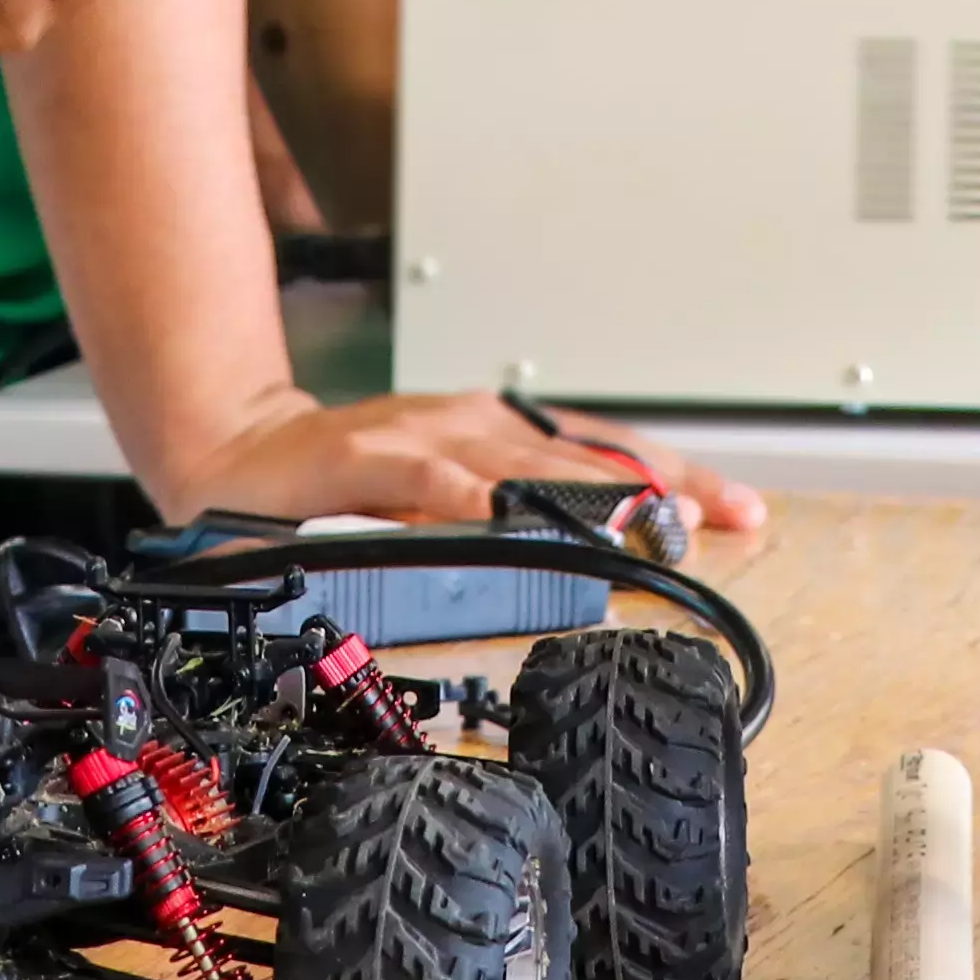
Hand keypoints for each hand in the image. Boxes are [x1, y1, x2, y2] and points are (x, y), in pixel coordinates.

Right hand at [161, 385, 769, 539]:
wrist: (241, 454)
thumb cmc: (348, 483)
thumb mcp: (447, 502)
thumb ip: (512, 521)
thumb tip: (608, 556)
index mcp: (495, 433)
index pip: (604, 451)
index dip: (675, 477)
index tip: (737, 508)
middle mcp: (469, 424)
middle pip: (580, 454)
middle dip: (653, 487)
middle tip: (710, 519)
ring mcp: (419, 436)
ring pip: (518, 461)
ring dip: (582, 491)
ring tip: (641, 518)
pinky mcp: (365, 454)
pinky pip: (426, 478)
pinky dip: (468, 496)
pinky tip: (504, 516)